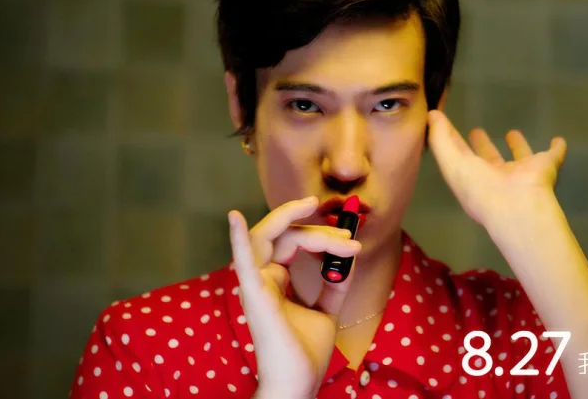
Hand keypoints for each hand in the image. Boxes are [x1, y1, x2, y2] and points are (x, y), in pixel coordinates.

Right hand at [228, 197, 361, 398]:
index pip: (293, 242)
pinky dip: (237, 237)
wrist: (299, 383)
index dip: (322, 236)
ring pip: (269, 237)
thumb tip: (349, 257)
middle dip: (317, 229)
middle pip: (285, 236)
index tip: (352, 242)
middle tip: (347, 234)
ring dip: (292, 220)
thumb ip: (334, 284)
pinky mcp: (254, 294)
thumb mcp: (326, 310)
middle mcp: (262, 277)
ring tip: (312, 205)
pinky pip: (242, 261)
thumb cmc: (306, 353)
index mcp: (275, 280)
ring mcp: (255, 284)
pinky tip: (235, 217)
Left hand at [427, 110, 566, 228]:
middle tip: (477, 130)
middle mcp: (496, 178)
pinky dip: (557, 148)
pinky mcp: (545, 168)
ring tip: (512, 131)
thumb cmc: (480, 188)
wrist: (519, 206)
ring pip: (519, 157)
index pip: (460, 156)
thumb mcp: (451, 163)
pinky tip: (559, 140)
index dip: (452, 141)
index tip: (446, 125)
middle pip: (488, 159)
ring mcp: (522, 174)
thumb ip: (440, 139)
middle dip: (482, 146)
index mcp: (472, 178)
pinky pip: (553, 155)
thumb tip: (431, 115)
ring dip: (517, 146)